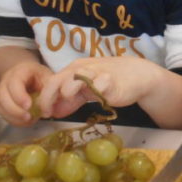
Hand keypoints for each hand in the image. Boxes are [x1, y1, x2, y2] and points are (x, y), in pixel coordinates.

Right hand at [0, 60, 51, 126]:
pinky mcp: (2, 102)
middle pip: (2, 95)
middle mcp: (7, 80)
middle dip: (14, 109)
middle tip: (28, 116)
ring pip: (0, 106)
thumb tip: (51, 107)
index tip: (29, 106)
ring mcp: (2, 92)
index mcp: (20, 71)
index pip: (14, 83)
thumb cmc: (40, 77)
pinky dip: (13, 120)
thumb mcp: (48, 78)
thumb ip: (50, 90)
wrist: (31, 76)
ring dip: (13, 116)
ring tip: (29, 120)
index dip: (19, 96)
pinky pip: (2, 113)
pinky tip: (25, 121)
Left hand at [35, 56, 163, 118]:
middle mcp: (82, 69)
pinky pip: (99, 84)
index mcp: (73, 69)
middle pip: (58, 80)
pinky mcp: (110, 80)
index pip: (52, 81)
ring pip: (75, 78)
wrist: (137, 75)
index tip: (44, 113)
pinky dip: (94, 92)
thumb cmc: (110, 82)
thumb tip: (53, 112)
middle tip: (48, 113)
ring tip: (71, 100)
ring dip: (68, 90)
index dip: (45, 98)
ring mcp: (96, 73)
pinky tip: (96, 100)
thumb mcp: (86, 91)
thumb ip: (71, 101)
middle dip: (49, 97)